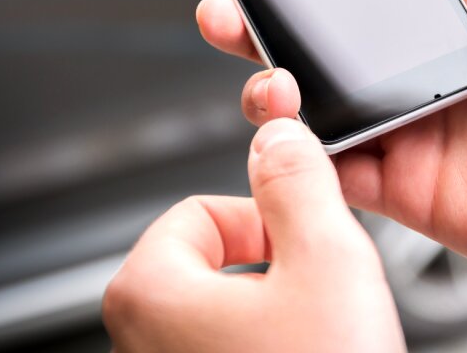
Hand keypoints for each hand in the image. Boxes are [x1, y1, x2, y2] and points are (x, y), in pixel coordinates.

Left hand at [103, 118, 404, 351]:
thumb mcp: (328, 258)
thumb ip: (298, 180)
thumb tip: (277, 134)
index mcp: (148, 291)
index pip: (202, 210)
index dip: (265, 222)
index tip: (302, 249)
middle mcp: (138, 342)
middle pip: (214, 261)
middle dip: (274, 271)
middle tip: (317, 303)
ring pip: (227, 314)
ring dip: (279, 314)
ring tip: (317, 345)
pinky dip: (273, 351)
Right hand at [197, 0, 466, 276]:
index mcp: (453, 18)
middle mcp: (422, 72)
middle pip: (324, 48)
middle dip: (266, 28)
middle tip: (227, 10)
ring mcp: (406, 128)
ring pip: (314, 108)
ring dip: (270, 88)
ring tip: (264, 72)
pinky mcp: (398, 184)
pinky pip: (329, 170)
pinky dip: (295, 153)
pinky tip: (282, 124)